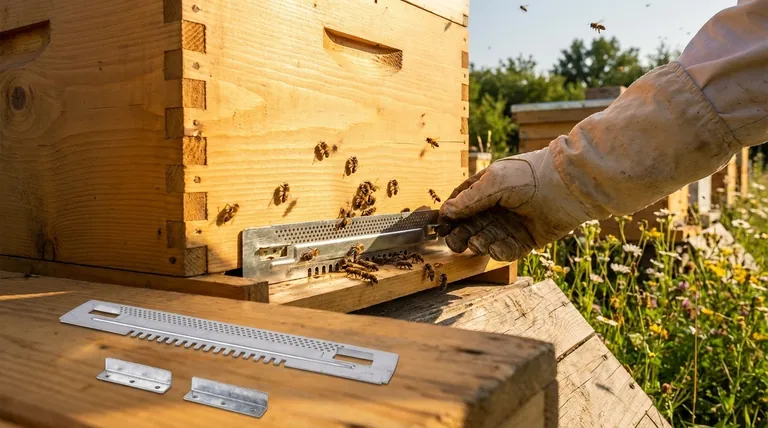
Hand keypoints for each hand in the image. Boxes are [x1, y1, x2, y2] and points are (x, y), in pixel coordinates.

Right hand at [438, 148, 594, 260]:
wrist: (566, 187)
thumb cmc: (529, 176)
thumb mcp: (494, 182)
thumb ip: (469, 199)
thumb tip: (446, 212)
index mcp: (485, 189)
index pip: (460, 205)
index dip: (449, 217)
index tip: (440, 227)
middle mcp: (496, 208)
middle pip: (470, 227)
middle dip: (461, 236)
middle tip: (456, 243)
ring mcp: (510, 225)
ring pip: (486, 241)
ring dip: (480, 244)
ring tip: (479, 242)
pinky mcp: (525, 240)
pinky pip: (506, 251)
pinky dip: (500, 252)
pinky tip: (497, 248)